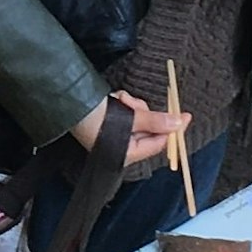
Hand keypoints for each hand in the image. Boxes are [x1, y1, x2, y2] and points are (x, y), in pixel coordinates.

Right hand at [72, 91, 189, 171]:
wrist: (67, 105)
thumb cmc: (94, 118)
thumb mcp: (128, 118)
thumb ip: (154, 120)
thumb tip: (179, 123)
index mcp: (130, 153)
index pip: (159, 142)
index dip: (172, 128)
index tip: (185, 114)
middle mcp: (126, 146)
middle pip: (150, 127)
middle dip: (144, 111)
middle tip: (131, 103)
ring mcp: (118, 133)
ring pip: (139, 115)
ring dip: (133, 105)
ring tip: (119, 100)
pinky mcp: (111, 120)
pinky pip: (128, 110)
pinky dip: (124, 102)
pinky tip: (114, 99)